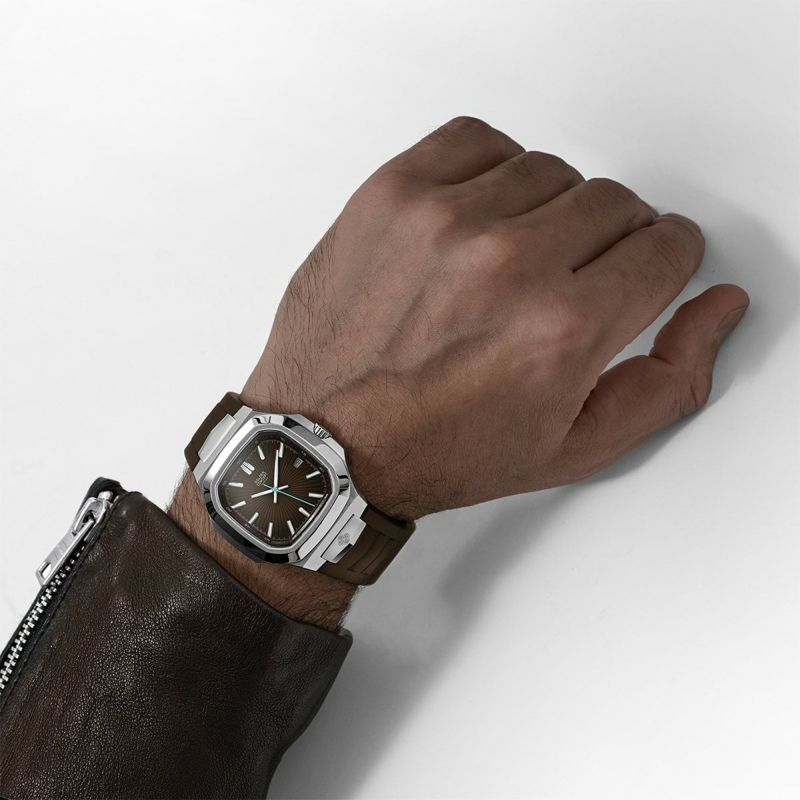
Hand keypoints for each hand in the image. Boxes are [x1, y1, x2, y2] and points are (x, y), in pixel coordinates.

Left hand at [243, 116, 747, 520]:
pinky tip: (477, 219)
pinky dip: (489, 171)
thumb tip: (716, 309)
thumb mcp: (573, 448)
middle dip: (606, 244)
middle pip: (612, 203)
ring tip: (511, 263)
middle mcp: (506, 264)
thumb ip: (667, 381)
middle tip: (565, 284)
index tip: (639, 270)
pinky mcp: (392, 194)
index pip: (664, 246)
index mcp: (561, 330)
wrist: (331, 443)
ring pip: (549, 170)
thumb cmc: (438, 451)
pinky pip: (477, 140)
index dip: (660, 262)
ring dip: (546, 212)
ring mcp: (444, 220)